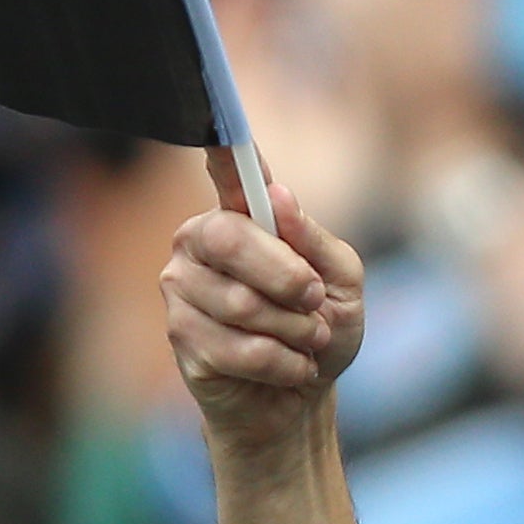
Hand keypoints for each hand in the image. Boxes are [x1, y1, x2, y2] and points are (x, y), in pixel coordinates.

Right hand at [164, 157, 366, 443]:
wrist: (302, 398)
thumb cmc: (320, 328)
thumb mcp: (342, 283)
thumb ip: (316, 241)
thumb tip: (278, 197)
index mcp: (239, 217)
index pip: (227, 173)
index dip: (222, 149)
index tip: (220, 125)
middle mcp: (198, 244)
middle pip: (230, 239)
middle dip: (289, 277)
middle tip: (316, 301)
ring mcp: (182, 290)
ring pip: (240, 302)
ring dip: (295, 329)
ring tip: (305, 339)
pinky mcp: (182, 338)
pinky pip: (240, 347)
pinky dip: (283, 363)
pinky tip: (287, 366)